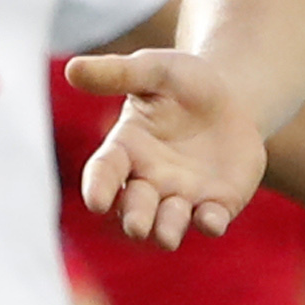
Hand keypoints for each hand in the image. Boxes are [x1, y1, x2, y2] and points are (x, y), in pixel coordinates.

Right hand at [69, 48, 269, 247]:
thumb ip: (118, 73)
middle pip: (135, 207)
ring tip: (166, 236)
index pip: (104, 172)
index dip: (99, 187)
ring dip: (167, 230)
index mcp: (126, 149)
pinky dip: (210, 223)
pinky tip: (211, 220)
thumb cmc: (182, 83)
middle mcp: (149, 180)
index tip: (96, 202)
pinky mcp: (218, 203)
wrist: (230, 97)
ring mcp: (183, 196)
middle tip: (136, 225)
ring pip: (169, 224)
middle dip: (135, 218)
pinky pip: (211, 220)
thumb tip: (73, 68)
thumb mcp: (154, 70)